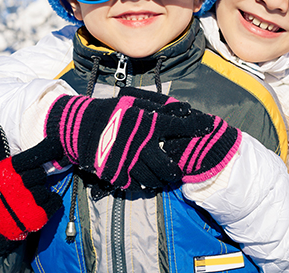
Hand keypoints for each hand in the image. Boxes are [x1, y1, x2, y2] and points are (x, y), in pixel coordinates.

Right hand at [0, 121, 61, 254]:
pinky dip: (51, 201)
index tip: (56, 145)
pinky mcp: (37, 217)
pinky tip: (38, 203)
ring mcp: (28, 202)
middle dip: (37, 176)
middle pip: (42, 173)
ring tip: (28, 195)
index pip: (35, 155)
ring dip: (42, 190)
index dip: (48, 149)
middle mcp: (19, 185)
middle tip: (28, 182)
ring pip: (47, 188)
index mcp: (9, 170)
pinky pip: (55, 201)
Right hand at [120, 87, 242, 183]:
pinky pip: (135, 186)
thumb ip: (160, 106)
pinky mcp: (117, 175)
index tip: (208, 128)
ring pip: (153, 181)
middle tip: (176, 170)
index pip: (180, 127)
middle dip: (175, 172)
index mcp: (147, 124)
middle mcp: (141, 144)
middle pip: (168, 168)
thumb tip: (186, 108)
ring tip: (159, 176)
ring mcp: (128, 162)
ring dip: (159, 180)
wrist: (80, 127)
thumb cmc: (111, 112)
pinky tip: (140, 177)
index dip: (196, 128)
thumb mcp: (135, 102)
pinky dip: (140, 183)